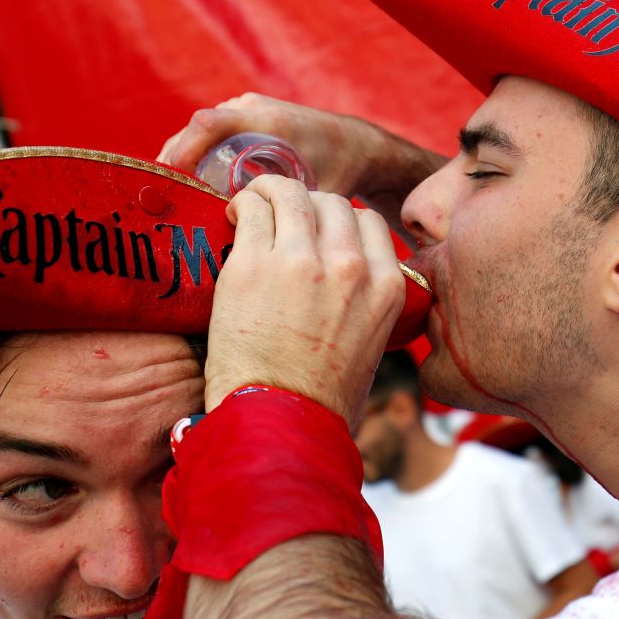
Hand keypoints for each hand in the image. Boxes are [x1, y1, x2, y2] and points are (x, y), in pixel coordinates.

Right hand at [157, 93, 446, 223]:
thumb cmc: (339, 170)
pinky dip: (195, 155)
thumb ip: (288, 210)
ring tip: (168, 194)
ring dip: (182, 159)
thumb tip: (254, 245)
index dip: (182, 151)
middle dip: (173, 162)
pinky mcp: (243, 116)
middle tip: (158, 197)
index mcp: (267, 120)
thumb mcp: (313, 191)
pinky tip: (187, 186)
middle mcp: (251, 107)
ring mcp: (245, 108)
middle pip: (195, 130)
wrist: (356, 144)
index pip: (210, 125)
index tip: (169, 183)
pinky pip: (210, 133)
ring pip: (199, 132)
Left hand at [205, 175, 403, 427]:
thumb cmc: (323, 401)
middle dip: (307, 207)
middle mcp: (350, 266)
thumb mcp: (372, 346)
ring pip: (292, 193)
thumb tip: (347, 291)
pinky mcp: (253, 264)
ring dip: (271, 193)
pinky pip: (251, 208)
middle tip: (282, 221)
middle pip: (333, 202)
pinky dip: (242, 204)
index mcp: (386, 286)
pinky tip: (233, 216)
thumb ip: (367, 305)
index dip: (340, 222)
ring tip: (252, 206)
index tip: (318, 232)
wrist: (281, 425)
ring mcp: (301, 261)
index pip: (368, 222)